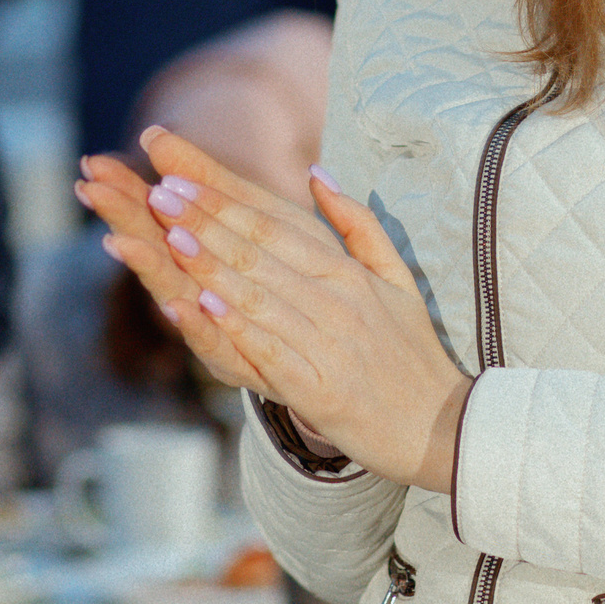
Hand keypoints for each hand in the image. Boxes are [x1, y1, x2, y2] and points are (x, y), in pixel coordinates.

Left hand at [75, 127, 471, 491]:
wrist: (445, 429)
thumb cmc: (412, 354)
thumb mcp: (396, 278)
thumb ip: (357, 224)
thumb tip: (316, 174)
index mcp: (347, 271)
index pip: (274, 224)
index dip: (223, 199)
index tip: (179, 174)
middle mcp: (337, 299)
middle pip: (260, 251)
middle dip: (205, 220)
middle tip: (159, 192)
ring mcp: (330, 341)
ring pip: (259, 295)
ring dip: (210, 265)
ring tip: (169, 237)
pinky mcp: (321, 387)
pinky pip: (270, 349)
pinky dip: (235, 326)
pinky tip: (201, 306)